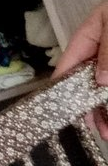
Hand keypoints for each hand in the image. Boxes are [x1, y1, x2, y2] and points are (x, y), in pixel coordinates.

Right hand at [53, 0, 107, 138]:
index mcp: (89, 36)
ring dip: (106, 111)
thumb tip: (100, 80)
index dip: (63, 89)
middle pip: (89, 82)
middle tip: (97, 129)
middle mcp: (100, 50)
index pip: (69, 65)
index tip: (64, 112)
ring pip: (105, 87)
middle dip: (91, 107)